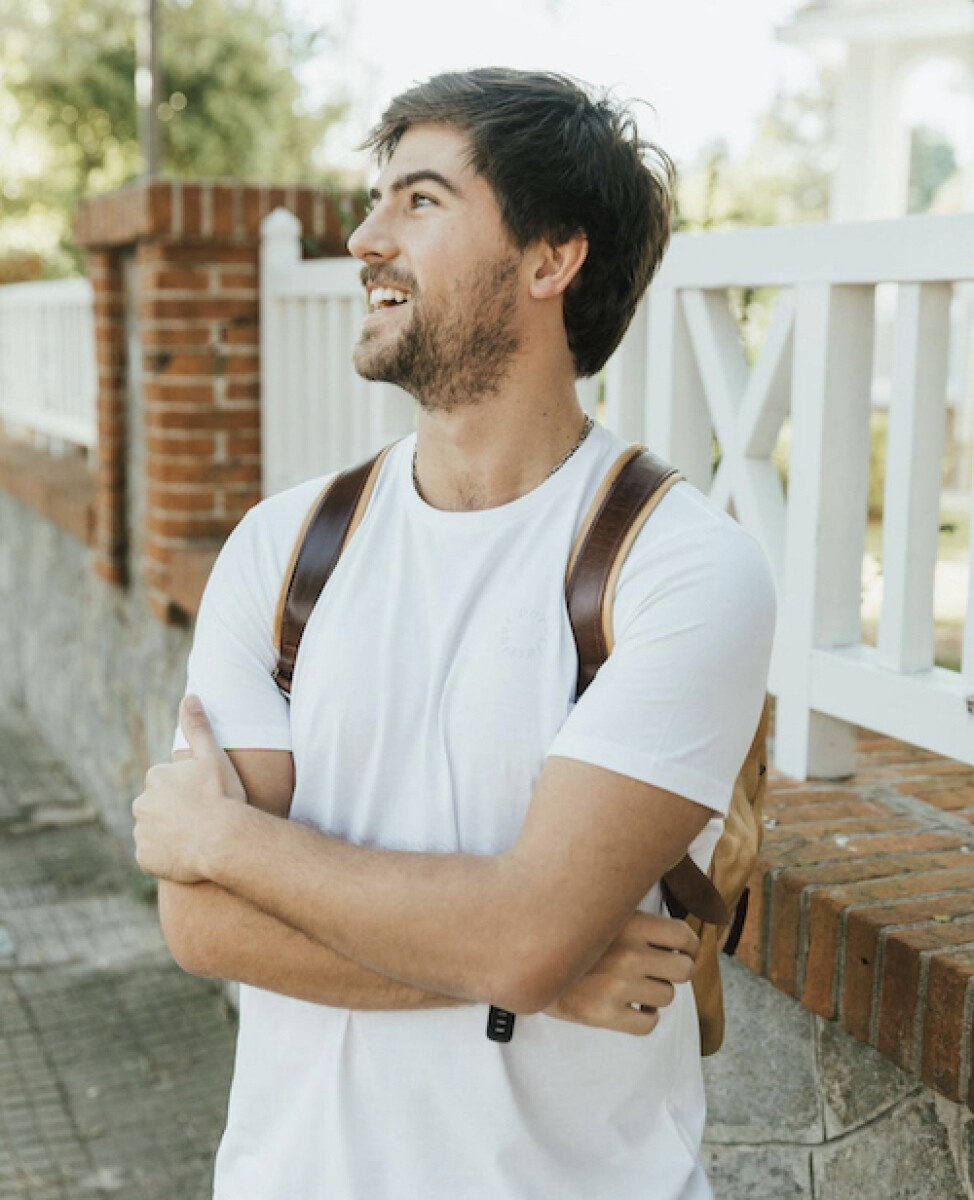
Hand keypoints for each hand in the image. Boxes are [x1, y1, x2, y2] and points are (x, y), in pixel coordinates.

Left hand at [131, 695, 246, 883]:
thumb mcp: (212, 756)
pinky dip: (166, 856)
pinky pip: (154, 856)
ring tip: (198, 838)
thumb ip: (198, 727)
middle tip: (204, 819)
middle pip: (159, 807)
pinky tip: (187, 854)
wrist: (224, 839)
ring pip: (155, 831)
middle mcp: (141, 804)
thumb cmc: (222, 796)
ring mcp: (142, 833)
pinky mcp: (144, 859)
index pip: (168, 783)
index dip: (190, 791)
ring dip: (170, 834)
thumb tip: (190, 696)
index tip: (207, 798)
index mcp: (156, 777)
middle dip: (176, 812)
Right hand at [543, 910, 697, 1035]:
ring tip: (635, 985)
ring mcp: (617, 986)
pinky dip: (644, 1017)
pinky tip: (630, 1007)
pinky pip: (648, 1024)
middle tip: (659, 968)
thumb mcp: (601, 912)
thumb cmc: (566, 933)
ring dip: (655, 992)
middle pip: (683, 970)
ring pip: (666, 996)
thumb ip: (634, 917)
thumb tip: (673, 930)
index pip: (683, 936)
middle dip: (674, 969)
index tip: (680, 949)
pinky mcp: (603, 1014)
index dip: (687, 945)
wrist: (523, 958)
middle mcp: (629, 954)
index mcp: (630, 923)